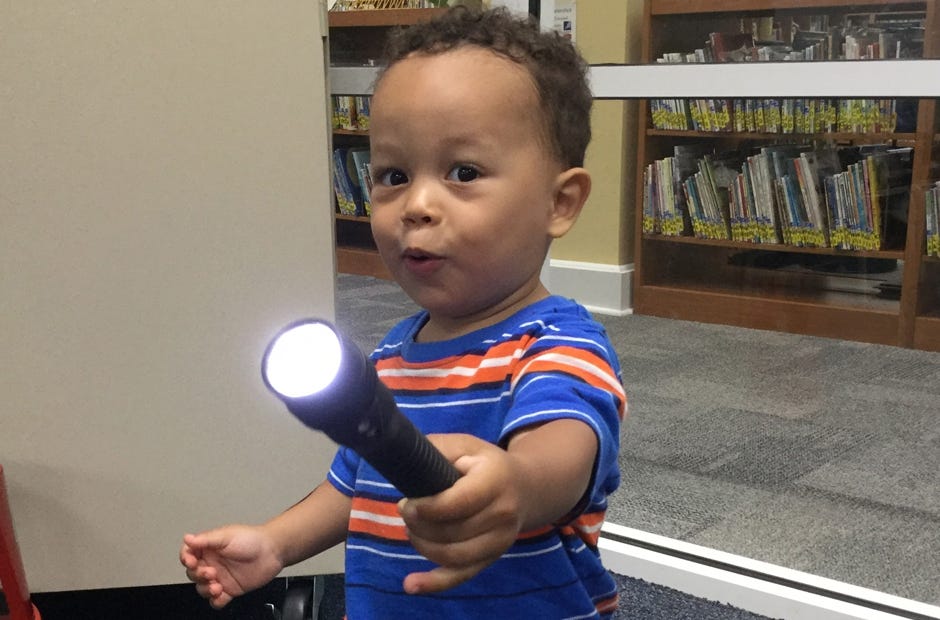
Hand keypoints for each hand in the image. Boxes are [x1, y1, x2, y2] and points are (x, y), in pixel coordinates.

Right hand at [180, 525, 283, 608]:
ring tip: (217, 585)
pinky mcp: (230, 590)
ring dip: (206, 589)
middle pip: (193, 574)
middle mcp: (213, 563)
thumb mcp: (226, 536)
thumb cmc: (253, 539)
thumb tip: (188, 538)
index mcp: (209, 548)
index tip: (191, 561)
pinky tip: (222, 595)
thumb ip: (206, 539)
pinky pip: (216, 601)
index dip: (186, 559)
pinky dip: (216, 601)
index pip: (188, 555)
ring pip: (202, 589)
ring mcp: (221, 577)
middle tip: (211, 572)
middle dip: (198, 575)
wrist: (272, 551)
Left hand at [397, 433, 525, 594]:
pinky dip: (434, 583)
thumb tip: (406, 461)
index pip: (459, 503)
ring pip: (453, 556)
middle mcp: (503, 514)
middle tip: (405, 510)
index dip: (428, 508)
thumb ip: (437, 449)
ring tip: (412, 529)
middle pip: (452, 532)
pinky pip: (461, 576)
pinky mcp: (491, 559)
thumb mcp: (465, 445)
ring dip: (422, 545)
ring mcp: (500, 541)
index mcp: (496, 481)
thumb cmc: (486, 464)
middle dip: (418, 524)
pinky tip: (411, 584)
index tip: (407, 502)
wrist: (526, 488)